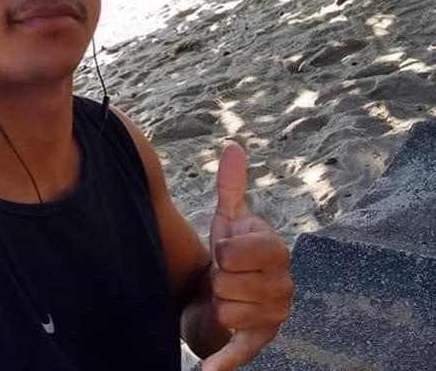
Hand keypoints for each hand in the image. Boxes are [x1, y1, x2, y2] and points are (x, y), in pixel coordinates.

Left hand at [202, 143, 292, 370]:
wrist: (220, 295)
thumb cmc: (226, 254)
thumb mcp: (227, 218)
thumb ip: (230, 186)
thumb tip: (232, 145)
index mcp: (276, 249)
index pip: (232, 251)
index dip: (220, 250)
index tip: (223, 250)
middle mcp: (284, 284)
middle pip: (225, 281)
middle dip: (215, 279)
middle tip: (222, 277)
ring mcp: (274, 315)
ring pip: (224, 308)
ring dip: (215, 302)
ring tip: (224, 296)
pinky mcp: (259, 343)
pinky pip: (239, 350)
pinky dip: (224, 361)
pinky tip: (210, 370)